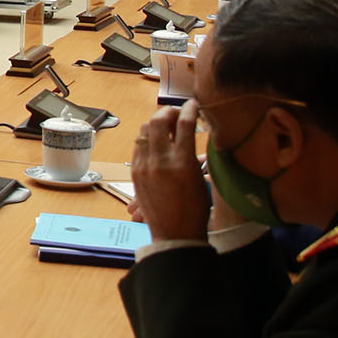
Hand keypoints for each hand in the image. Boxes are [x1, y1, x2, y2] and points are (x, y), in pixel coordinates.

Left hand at [129, 102, 211, 242]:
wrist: (175, 234)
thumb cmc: (196, 209)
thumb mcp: (203, 179)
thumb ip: (196, 153)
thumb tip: (192, 131)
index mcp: (183, 163)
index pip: (184, 124)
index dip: (189, 109)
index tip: (193, 103)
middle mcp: (160, 161)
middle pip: (159, 121)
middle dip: (168, 112)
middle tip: (177, 112)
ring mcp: (144, 166)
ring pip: (144, 131)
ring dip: (156, 123)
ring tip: (167, 126)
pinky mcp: (135, 173)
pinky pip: (138, 146)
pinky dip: (147, 138)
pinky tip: (155, 141)